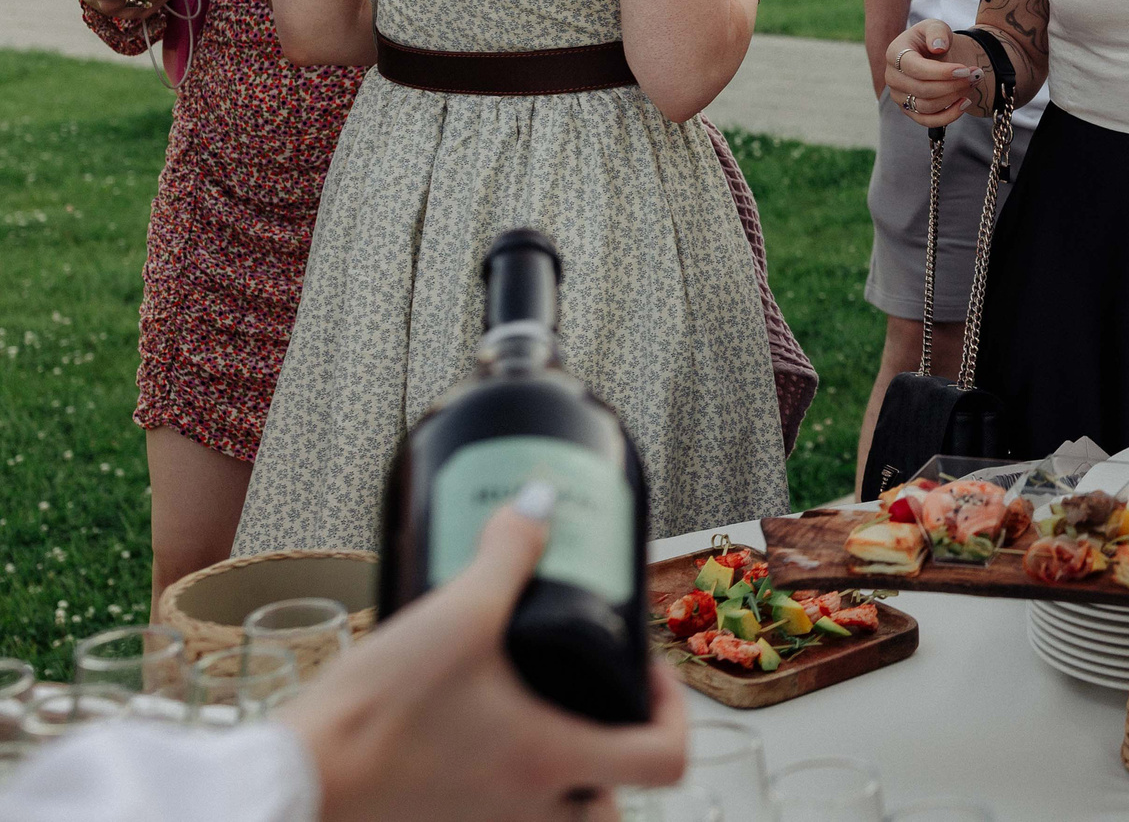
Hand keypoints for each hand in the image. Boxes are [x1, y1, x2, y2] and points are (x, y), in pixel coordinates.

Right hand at [278, 485, 686, 821]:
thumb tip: (537, 504)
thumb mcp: (451, 617)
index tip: (643, 672)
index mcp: (553, 763)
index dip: (675, 713)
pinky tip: (477, 739)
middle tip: (594, 698)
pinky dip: (508, 796)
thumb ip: (504, 557)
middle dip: (618, 758)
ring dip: (566, 782)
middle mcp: (530, 813)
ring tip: (538, 714)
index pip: (666, 762)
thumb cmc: (374, 714)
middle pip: (616, 807)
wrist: (289, 787)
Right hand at [881, 20, 987, 126]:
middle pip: (922, 89)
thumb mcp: (936, 26)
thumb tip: (938, 46)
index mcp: (895, 53)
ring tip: (972, 83)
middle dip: (953, 85)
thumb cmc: (933, 39)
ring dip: (954, 97)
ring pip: (927, 106)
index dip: (941, 72)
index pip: (915, 68)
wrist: (933, 54)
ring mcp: (899, 97)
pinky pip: (928, 121)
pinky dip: (949, 116)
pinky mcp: (909, 111)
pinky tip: (965, 102)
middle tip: (975, 75)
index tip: (965, 69)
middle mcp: (893, 77)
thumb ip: (938, 31)